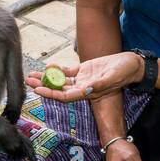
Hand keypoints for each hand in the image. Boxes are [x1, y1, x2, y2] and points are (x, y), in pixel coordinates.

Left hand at [25, 52, 141, 101]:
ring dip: (46, 79)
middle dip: (43, 86)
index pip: (65, 96)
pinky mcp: (84, 70)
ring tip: (31, 76)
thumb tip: (86, 89)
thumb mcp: (113, 77)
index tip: (39, 90)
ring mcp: (82, 79)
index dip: (52, 94)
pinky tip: (47, 67)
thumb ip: (100, 84)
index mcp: (88, 92)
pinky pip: (68, 71)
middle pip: (58, 89)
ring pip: (60, 81)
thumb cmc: (124, 72)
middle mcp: (82, 87)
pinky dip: (58, 69)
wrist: (131, 64)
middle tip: (27, 82)